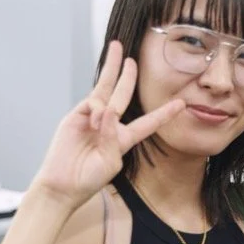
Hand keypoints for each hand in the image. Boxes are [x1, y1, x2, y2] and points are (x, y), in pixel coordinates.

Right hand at [30, 41, 184, 209]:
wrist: (62, 186)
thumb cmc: (88, 179)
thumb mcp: (110, 162)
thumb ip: (112, 138)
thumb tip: (107, 111)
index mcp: (124, 139)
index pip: (148, 123)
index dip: (164, 113)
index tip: (181, 104)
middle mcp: (110, 125)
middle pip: (123, 94)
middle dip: (128, 74)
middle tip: (132, 58)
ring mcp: (92, 118)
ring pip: (105, 89)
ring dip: (112, 71)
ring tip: (114, 66)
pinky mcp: (76, 116)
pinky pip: (92, 102)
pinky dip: (98, 107)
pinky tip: (96, 119)